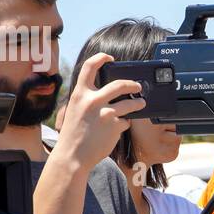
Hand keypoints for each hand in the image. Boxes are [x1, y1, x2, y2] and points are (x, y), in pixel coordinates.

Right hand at [52, 52, 145, 171]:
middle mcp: (93, 101)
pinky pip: (126, 122)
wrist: (72, 156)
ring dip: (138, 103)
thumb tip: (107, 92)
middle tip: (137, 86)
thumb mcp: (75, 110)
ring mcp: (105, 113)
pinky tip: (117, 130)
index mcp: (80, 94)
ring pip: (130, 103)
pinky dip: (124, 124)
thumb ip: (88, 99)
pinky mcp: (115, 126)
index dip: (101, 58)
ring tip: (141, 103)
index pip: (90, 67)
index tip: (110, 57)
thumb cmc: (73, 134)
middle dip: (132, 83)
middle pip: (120, 84)